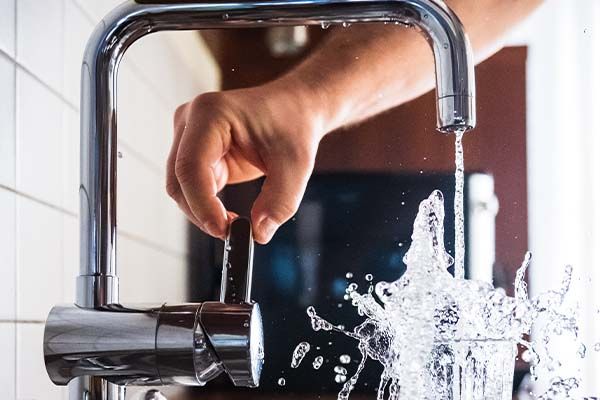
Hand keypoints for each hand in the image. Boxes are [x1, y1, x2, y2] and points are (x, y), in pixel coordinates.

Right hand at [166, 79, 328, 243]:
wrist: (295, 109)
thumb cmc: (294, 125)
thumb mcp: (296, 164)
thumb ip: (280, 201)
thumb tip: (259, 233)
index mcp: (211, 113)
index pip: (191, 166)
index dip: (201, 203)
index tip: (223, 230)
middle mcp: (191, 121)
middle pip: (179, 180)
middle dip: (201, 212)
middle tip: (231, 233)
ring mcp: (189, 136)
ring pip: (181, 188)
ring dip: (203, 211)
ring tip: (235, 223)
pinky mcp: (195, 152)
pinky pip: (192, 187)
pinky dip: (207, 206)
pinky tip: (230, 214)